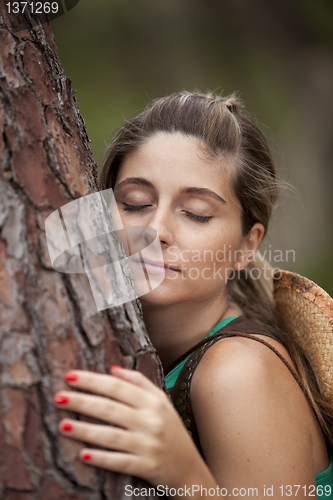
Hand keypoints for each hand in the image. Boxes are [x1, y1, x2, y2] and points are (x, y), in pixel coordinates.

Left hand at [53, 366, 210, 488]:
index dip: (93, 380)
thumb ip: (139, 382)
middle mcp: (151, 421)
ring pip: (112, 435)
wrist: (190, 469)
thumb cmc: (171, 430)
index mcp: (153, 402)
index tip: (70, 376)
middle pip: (111, 408)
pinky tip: (83, 454)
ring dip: (85, 430)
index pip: (118, 387)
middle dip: (83, 401)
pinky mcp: (147, 466)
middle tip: (58, 397)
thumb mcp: (161, 401)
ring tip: (62, 424)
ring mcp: (149, 444)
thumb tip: (112, 368)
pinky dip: (102, 458)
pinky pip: (120, 461)